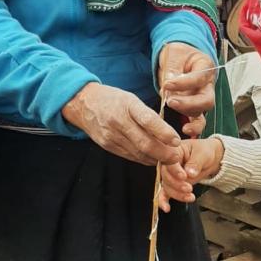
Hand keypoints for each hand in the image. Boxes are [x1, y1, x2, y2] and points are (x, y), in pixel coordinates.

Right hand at [62, 82, 181, 165]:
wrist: (83, 104)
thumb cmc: (113, 100)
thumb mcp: (131, 99)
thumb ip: (148, 115)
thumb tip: (168, 133)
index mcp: (127, 105)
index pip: (147, 120)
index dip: (163, 132)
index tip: (176, 141)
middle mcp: (118, 121)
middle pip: (144, 142)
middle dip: (163, 153)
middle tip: (176, 157)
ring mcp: (111, 136)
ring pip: (138, 153)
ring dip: (156, 159)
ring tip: (169, 160)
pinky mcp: (108, 146)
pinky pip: (130, 156)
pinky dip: (144, 159)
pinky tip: (154, 159)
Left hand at [158, 42, 216, 137]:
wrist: (180, 58)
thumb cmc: (178, 54)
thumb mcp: (174, 54)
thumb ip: (172, 69)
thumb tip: (169, 84)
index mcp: (206, 68)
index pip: (198, 78)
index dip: (183, 83)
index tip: (167, 84)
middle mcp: (207, 86)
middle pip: (206, 100)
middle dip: (189, 104)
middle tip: (171, 102)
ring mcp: (202, 98)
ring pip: (201, 113)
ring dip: (189, 118)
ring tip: (177, 118)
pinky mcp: (194, 108)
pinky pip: (196, 122)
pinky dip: (192, 129)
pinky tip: (184, 133)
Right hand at [158, 137, 223, 211]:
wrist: (209, 158)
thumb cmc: (204, 152)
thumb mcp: (202, 154)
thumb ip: (195, 163)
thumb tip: (189, 173)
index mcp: (173, 152)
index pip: (170, 162)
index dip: (175, 171)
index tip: (184, 176)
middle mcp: (168, 163)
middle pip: (166, 176)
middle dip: (177, 185)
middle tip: (189, 188)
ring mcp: (169, 175)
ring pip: (167, 187)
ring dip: (177, 194)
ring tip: (190, 197)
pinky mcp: (172, 184)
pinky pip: (165, 193)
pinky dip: (164, 201)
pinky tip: (166, 208)